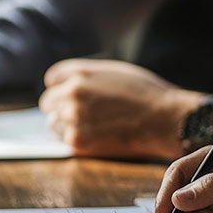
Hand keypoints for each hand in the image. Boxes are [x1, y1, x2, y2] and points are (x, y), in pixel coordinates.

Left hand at [38, 59, 204, 159]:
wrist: (164, 120)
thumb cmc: (144, 94)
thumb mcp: (113, 71)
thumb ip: (86, 76)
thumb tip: (64, 84)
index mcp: (80, 73)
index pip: (52, 79)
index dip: (61, 87)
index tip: (70, 94)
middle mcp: (72, 93)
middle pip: (48, 102)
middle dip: (61, 107)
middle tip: (83, 114)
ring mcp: (73, 118)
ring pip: (53, 122)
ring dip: (65, 125)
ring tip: (92, 125)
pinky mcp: (77, 141)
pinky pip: (63, 139)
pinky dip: (74, 139)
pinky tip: (95, 136)